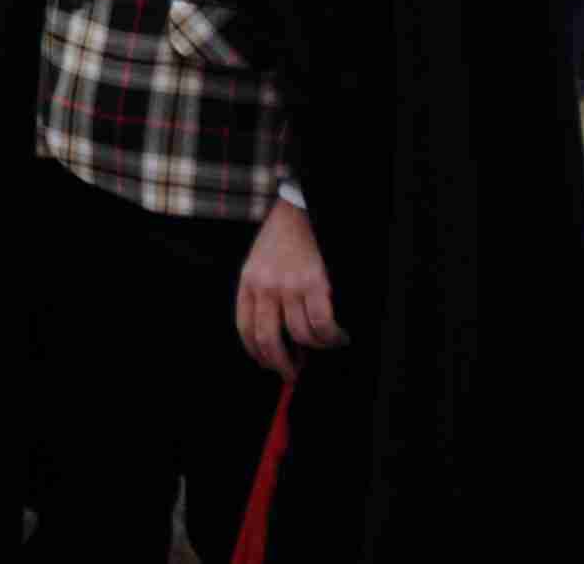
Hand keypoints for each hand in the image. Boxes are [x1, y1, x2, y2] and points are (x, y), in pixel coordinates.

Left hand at [235, 197, 345, 377]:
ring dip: (316, 348)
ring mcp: (289, 285)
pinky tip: (339, 335)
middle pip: (268, 340)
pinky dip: (332, 336)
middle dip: (281, 364)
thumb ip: (262, 294)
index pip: (245, 329)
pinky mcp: (314, 284)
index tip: (269, 364)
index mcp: (248, 282)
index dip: (258, 354)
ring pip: (301, 335)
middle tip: (292, 374)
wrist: (299, 210)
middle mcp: (265, 286)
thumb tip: (278, 337)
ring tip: (325, 345)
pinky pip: (322, 324)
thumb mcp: (258, 264)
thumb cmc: (281, 240)